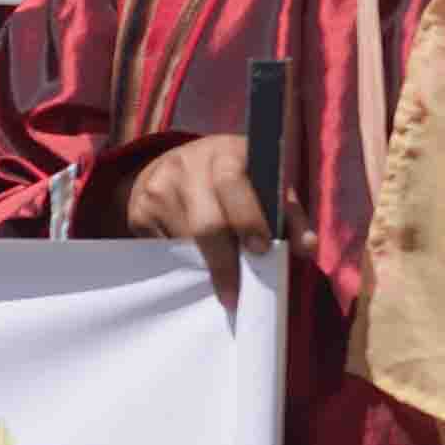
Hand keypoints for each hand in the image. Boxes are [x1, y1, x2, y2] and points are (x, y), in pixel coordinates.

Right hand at [120, 133, 307, 308]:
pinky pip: (163, 248)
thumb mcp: (265, 184)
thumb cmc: (235, 181)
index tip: (260, 251)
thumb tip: (306, 249)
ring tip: (220, 278)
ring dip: (205, 265)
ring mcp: (157, 187)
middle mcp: (187, 165)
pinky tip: (194, 257)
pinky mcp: (138, 210)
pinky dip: (183, 259)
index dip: (248, 219)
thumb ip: (289, 215)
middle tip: (234, 293)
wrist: (176, 164)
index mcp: (226, 152)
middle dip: (225, 263)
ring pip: (185, 241)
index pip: (233, 184)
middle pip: (206, 223)